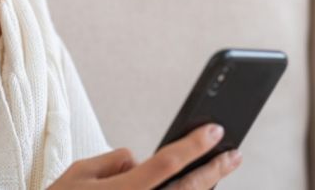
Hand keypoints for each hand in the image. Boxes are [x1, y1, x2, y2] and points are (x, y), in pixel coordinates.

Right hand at [47, 124, 241, 189]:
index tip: (215, 129)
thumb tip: (140, 160)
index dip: (194, 145)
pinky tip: (196, 187)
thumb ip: (113, 160)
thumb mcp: (79, 173)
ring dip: (204, 188)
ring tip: (220, 171)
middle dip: (215, 170)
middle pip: (188, 189)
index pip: (167, 163)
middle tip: (235, 153)